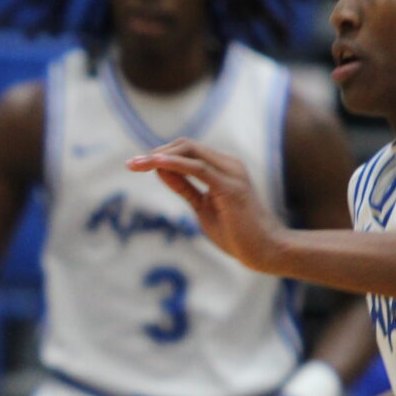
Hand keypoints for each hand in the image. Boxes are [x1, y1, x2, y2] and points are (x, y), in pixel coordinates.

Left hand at [128, 139, 289, 273]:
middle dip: (155, 152)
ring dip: (159, 156)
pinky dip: (176, 164)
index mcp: (222, 168)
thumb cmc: (236, 233)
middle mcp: (228, 165)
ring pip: (191, 151)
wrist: (264, 251)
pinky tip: (157, 164)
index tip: (136, 164)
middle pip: (186, 145)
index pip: (187, 149)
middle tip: (131, 164)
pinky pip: (199, 168)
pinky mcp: (231, 187)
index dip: (160, 153)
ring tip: (136, 164)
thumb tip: (160, 169)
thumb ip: (184, 186)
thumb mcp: (201, 206)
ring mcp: (231, 173)